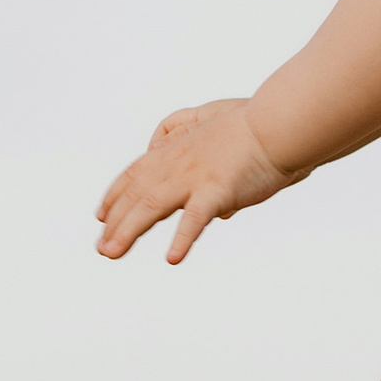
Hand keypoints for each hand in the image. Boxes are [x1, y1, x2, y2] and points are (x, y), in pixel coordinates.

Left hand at [96, 98, 296, 264]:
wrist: (279, 122)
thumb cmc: (258, 126)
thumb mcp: (223, 140)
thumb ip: (214, 174)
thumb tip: (221, 212)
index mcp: (178, 148)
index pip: (137, 172)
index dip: (117, 194)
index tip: (101, 215)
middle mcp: (179, 162)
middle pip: (137, 194)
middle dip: (115, 222)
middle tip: (101, 248)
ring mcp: (195, 176)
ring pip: (151, 205)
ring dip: (128, 231)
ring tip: (112, 252)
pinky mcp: (217, 189)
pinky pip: (195, 218)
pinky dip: (182, 239)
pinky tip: (172, 258)